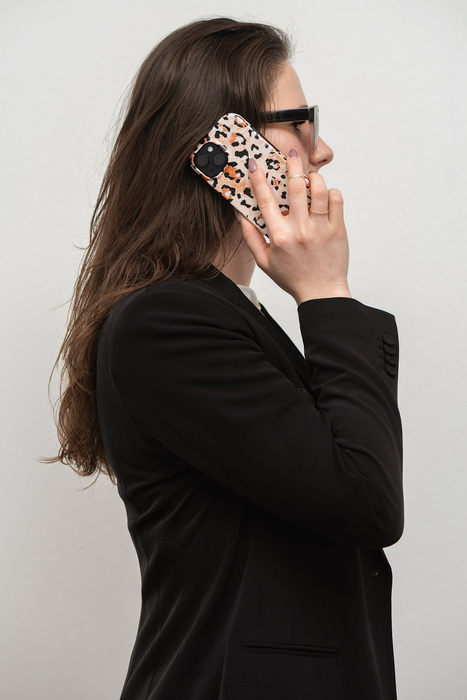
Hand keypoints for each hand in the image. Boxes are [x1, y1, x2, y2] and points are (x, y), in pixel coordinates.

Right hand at [236, 150, 350, 303]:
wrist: (321, 292)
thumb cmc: (293, 278)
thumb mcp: (264, 261)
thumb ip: (251, 237)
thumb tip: (240, 215)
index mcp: (279, 236)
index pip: (265, 201)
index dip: (258, 179)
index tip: (254, 164)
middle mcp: (299, 230)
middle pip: (295, 187)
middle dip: (292, 165)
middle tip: (291, 153)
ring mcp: (320, 228)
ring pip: (319, 190)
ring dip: (313, 177)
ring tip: (310, 176)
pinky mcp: (338, 229)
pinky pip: (336, 200)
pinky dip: (331, 192)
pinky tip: (325, 195)